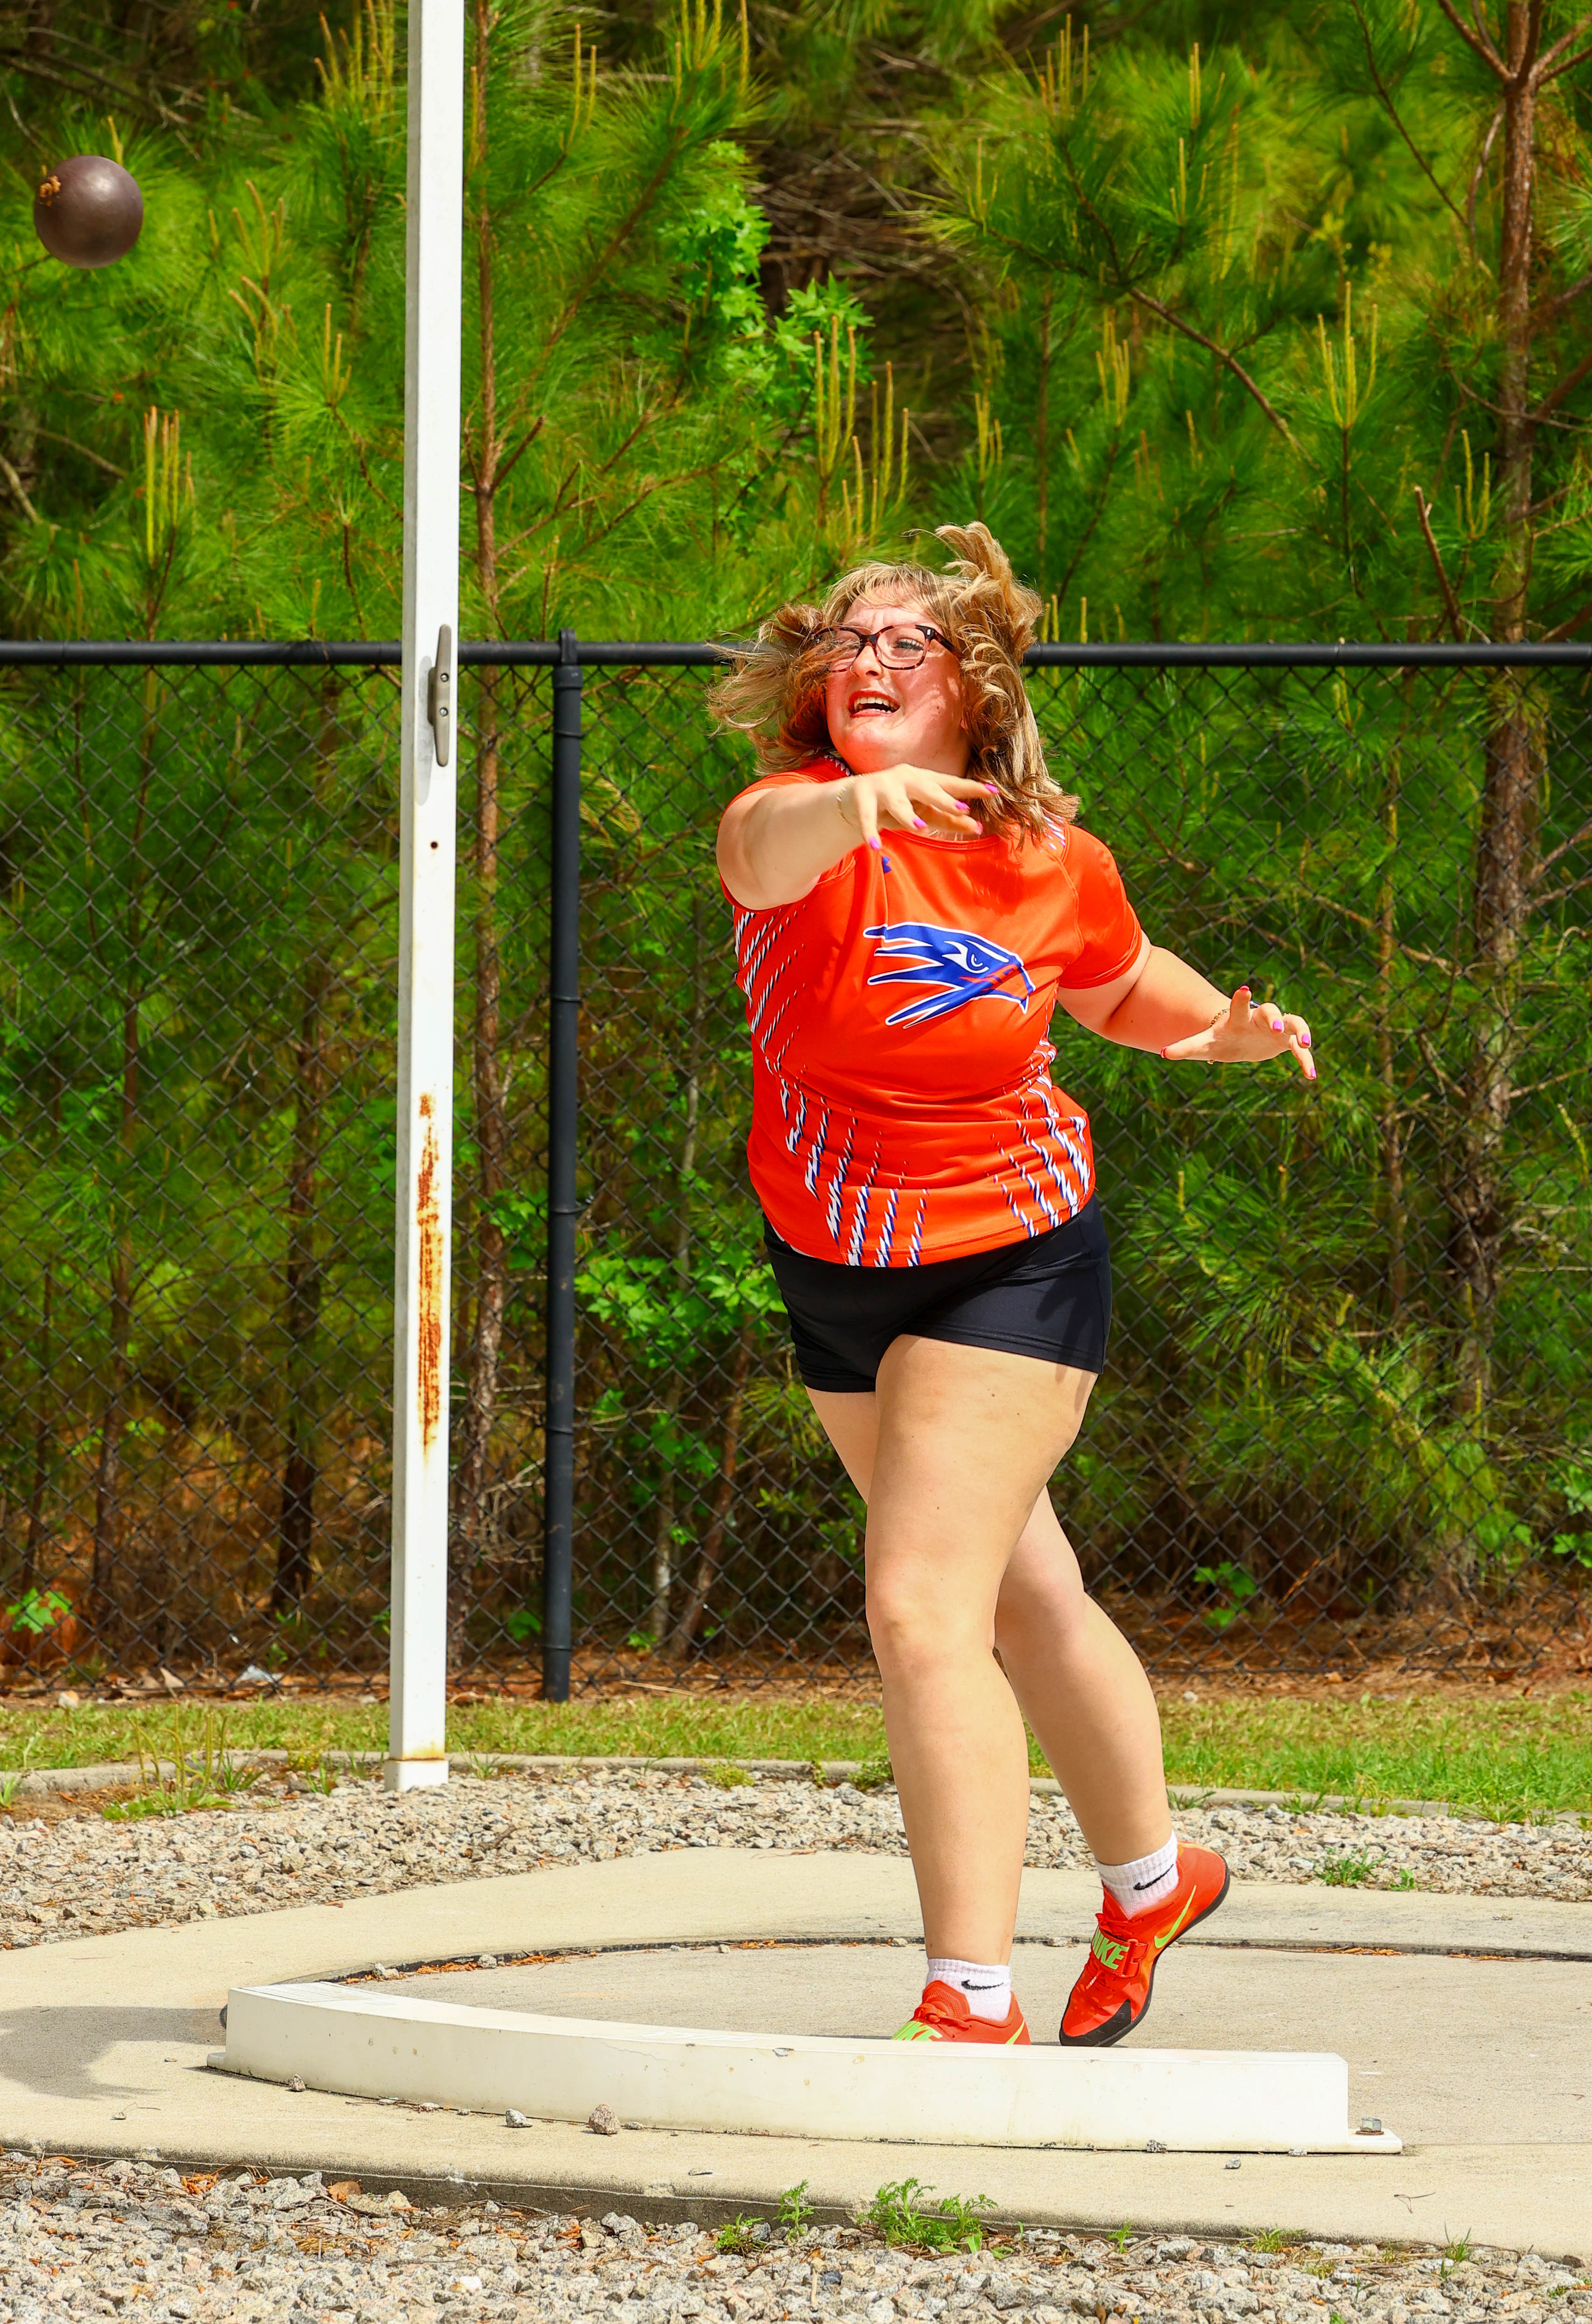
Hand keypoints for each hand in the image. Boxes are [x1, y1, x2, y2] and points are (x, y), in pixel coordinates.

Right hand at [836, 763, 996, 851]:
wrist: (855, 799)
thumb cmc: (897, 805)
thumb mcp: (923, 812)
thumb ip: (948, 818)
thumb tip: (979, 827)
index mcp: (923, 779)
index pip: (950, 783)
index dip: (971, 788)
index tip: (993, 792)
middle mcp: (905, 778)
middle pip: (927, 788)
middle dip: (943, 799)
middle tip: (962, 809)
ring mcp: (883, 787)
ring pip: (897, 802)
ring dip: (908, 814)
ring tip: (919, 827)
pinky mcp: (862, 800)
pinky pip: (867, 819)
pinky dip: (870, 832)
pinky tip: (874, 846)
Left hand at [1161, 985, 1316, 1081]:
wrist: (1239, 1041)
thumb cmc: (1221, 1038)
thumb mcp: (1204, 1044)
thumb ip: (1185, 1047)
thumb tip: (1163, 1052)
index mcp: (1239, 1018)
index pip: (1240, 1004)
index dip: (1242, 998)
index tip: (1243, 990)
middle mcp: (1260, 1018)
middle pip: (1271, 1011)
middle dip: (1273, 1017)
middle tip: (1273, 1026)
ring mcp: (1276, 1028)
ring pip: (1293, 1024)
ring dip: (1300, 1032)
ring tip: (1304, 1044)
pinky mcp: (1286, 1041)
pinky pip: (1300, 1049)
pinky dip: (1305, 1060)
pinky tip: (1310, 1076)